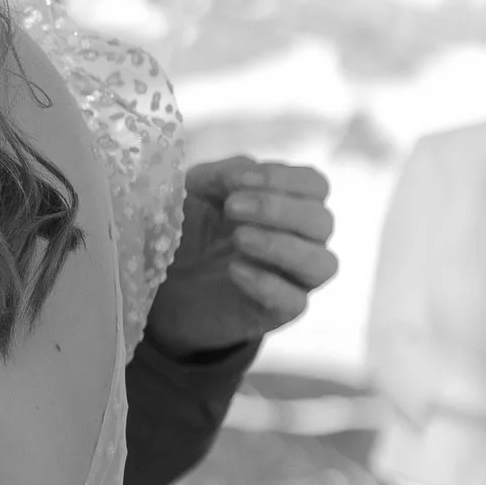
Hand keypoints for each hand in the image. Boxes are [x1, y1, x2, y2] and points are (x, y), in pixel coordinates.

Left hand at [145, 155, 337, 359]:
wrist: (163, 283)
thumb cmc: (187, 229)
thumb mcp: (196, 191)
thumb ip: (223, 175)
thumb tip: (247, 172)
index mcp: (289, 202)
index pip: (314, 185)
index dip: (283, 179)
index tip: (236, 182)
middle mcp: (302, 239)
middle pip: (322, 221)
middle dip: (279, 210)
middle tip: (232, 207)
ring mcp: (294, 278)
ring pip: (322, 263)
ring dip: (283, 246)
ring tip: (239, 238)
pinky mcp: (279, 312)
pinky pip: (295, 301)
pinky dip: (269, 284)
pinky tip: (235, 270)